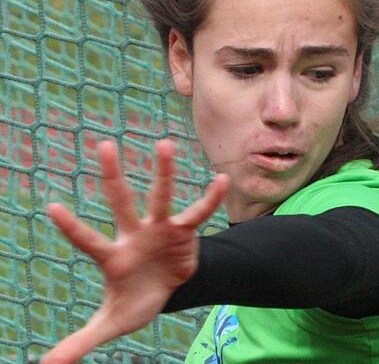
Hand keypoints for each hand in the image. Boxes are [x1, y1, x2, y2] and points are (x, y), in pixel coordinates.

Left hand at [41, 140, 228, 363]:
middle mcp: (134, 234)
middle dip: (112, 175)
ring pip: (162, 196)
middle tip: (104, 145)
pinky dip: (211, 199)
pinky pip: (199, 213)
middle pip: (121, 201)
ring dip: (164, 171)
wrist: (170, 290)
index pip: (88, 241)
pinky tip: (222, 180)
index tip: (51, 208)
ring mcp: (160, 229)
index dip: (73, 228)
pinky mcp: (184, 231)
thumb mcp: (111, 323)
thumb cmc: (135, 301)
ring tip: (164, 144)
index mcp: (112, 256)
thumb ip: (80, 340)